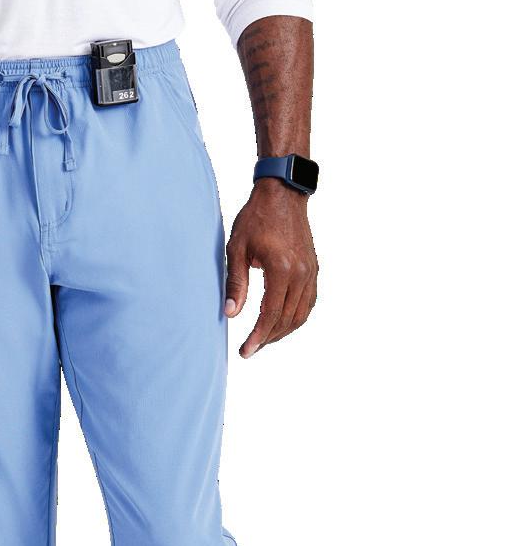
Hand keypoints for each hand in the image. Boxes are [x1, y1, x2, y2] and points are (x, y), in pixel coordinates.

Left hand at [225, 178, 317, 357]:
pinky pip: (308, 303)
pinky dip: (295, 318)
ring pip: (301, 314)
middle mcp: (302, 273)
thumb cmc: (256, 218)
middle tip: (249, 350)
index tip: (245, 351)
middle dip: (267, 338)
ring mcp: (311, 271)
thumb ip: (236, 282)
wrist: (283, 194)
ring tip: (262, 340)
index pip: (271, 314)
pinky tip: (280, 324)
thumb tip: (231, 313)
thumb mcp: (237, 248)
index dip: (258, 336)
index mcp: (281, 268)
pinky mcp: (314, 269)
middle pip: (287, 319)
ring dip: (282, 331)